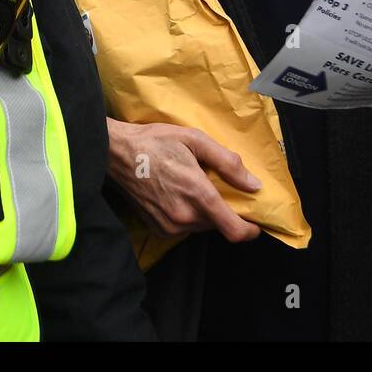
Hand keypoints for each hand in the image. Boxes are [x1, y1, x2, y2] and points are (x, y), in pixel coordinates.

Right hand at [106, 119, 261, 241]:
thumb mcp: (195, 140)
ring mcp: (168, 226)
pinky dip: (189, 215)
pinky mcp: (157, 229)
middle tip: (218, 189)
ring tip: (195, 187)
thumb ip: (227, 163)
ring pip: (201, 227)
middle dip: (225, 212)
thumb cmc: (155, 141)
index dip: (250, 231)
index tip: (255, 223)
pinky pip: (184, 228)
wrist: (115, 153)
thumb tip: (253, 185)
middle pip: (218, 226)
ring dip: (206, 213)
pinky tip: (179, 195)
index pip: (234, 230)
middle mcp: (184, 217)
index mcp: (197, 195)